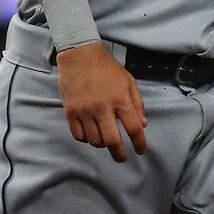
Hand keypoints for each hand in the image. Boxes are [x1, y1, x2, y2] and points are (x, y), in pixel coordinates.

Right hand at [57, 43, 148, 162]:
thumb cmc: (107, 68)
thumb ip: (137, 104)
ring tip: (106, 140)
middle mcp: (102, 108)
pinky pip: (79, 135)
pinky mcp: (70, 112)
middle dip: (119, 154)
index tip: (141, 150)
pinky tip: (92, 134)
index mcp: (120, 100)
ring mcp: (85, 111)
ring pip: (94, 141)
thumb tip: (142, 125)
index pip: (133, 129)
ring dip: (103, 145)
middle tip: (122, 157)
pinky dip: (87, 139)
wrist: (80, 56)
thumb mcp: (129, 82)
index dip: (139, 143)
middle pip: (112, 141)